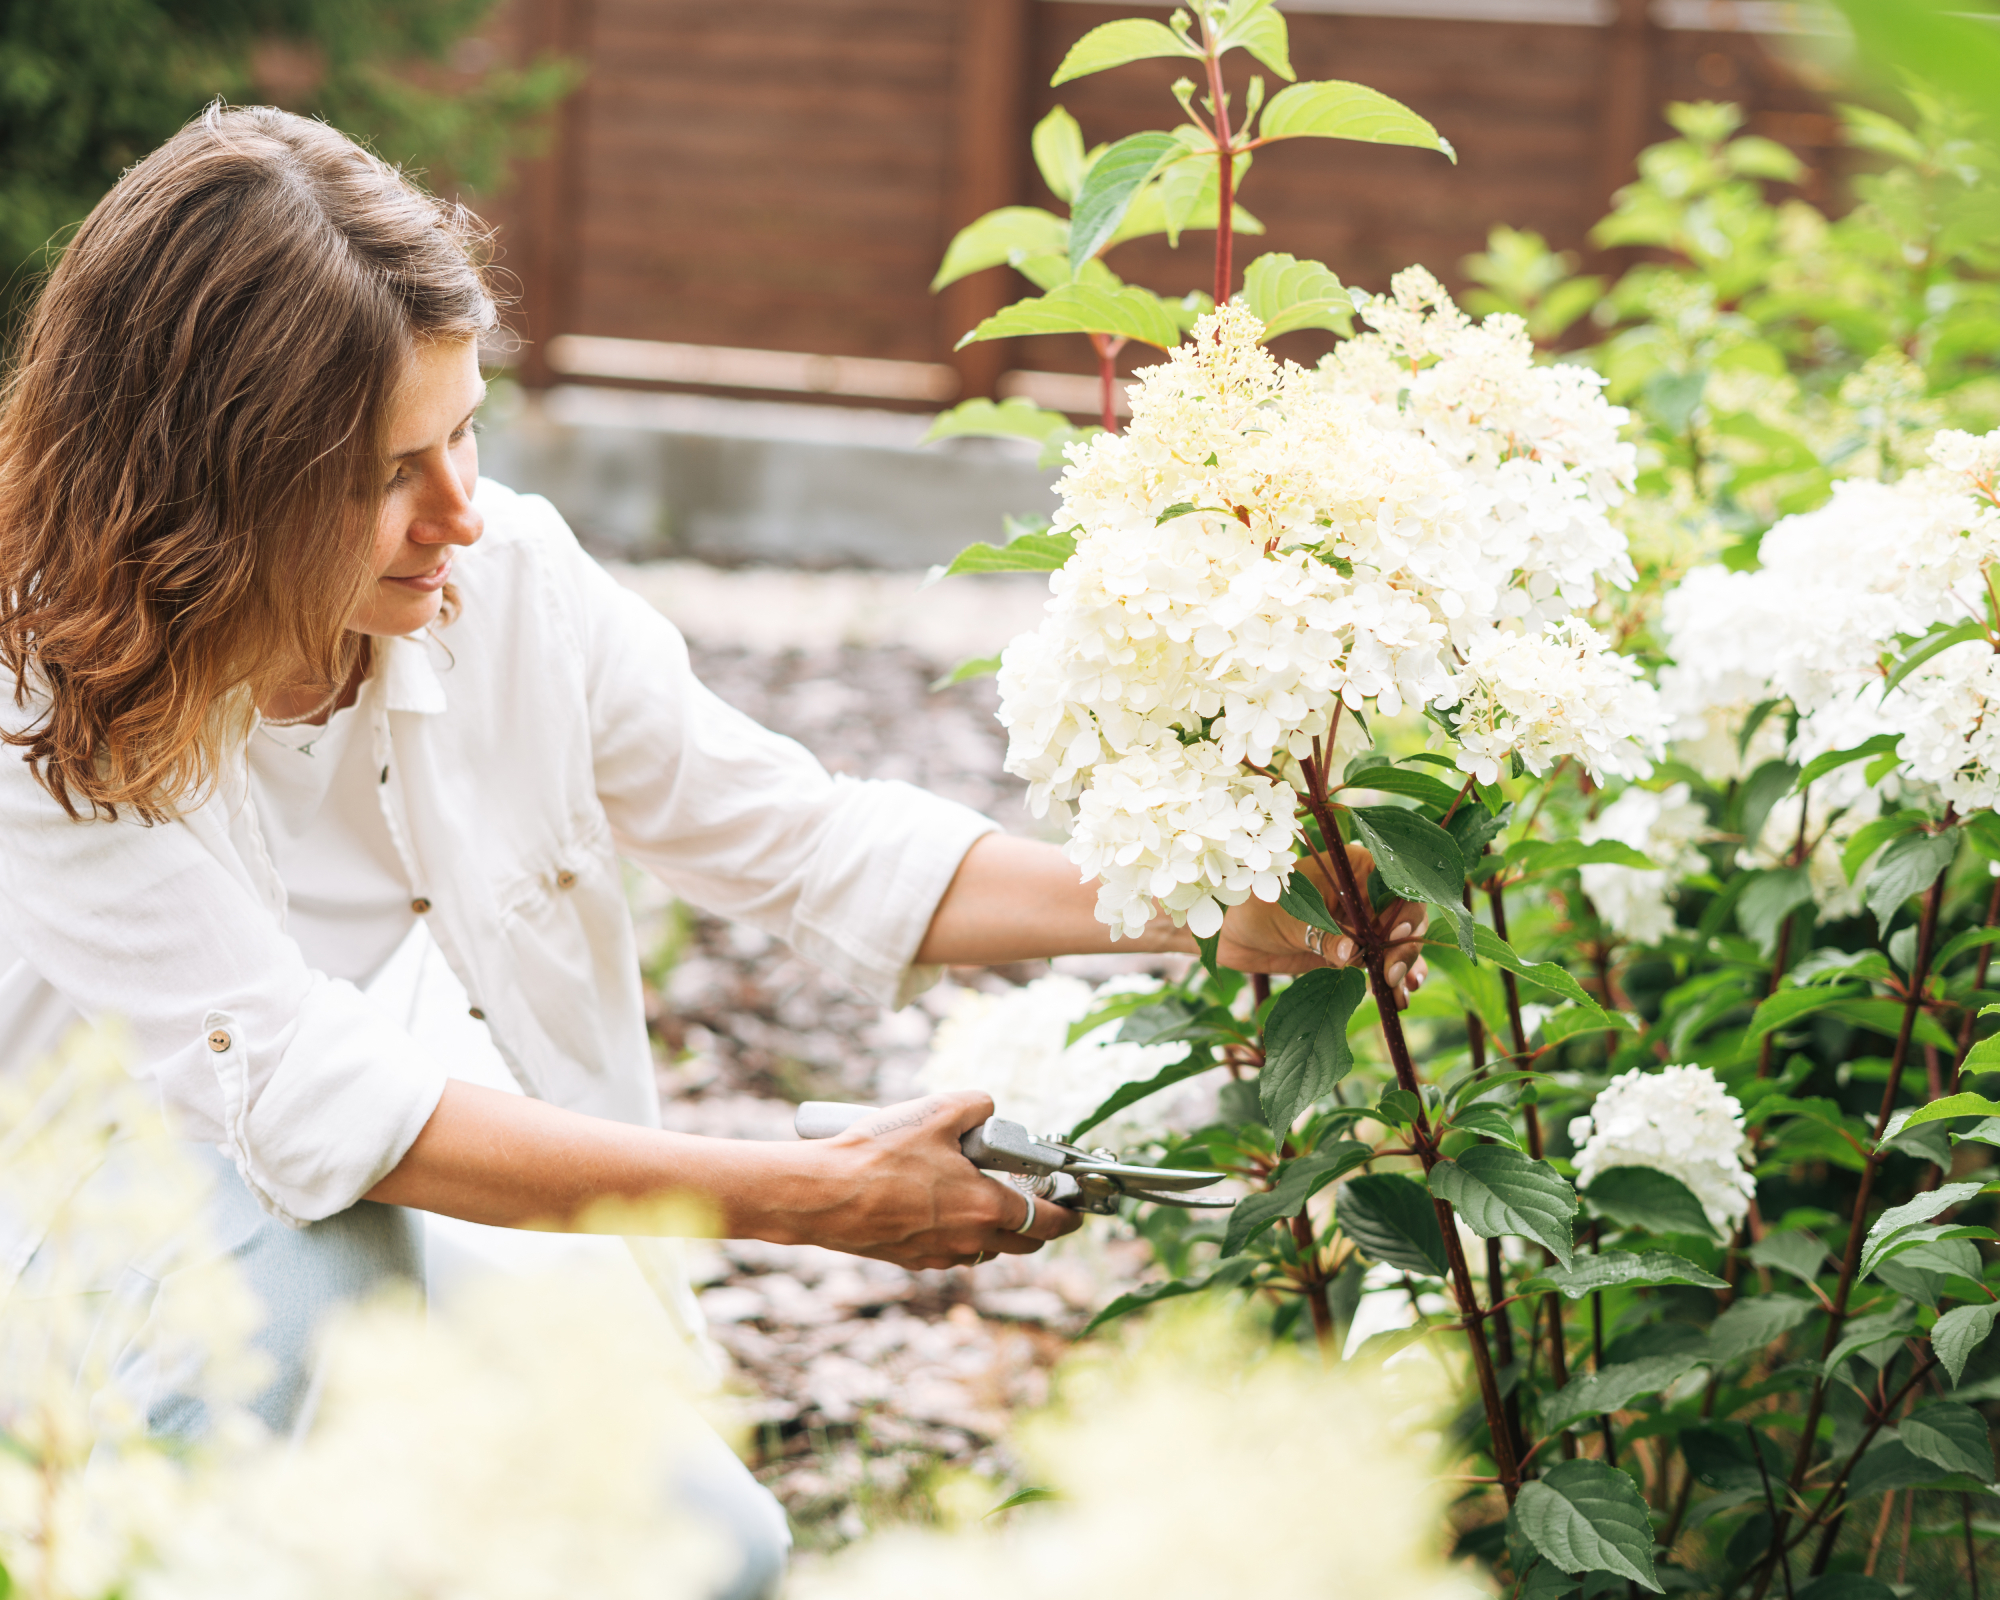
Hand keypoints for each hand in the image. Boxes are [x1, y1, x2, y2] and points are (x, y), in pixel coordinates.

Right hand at [783, 1092, 1080, 1269]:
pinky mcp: (911, 1260)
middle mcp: (969, 1241)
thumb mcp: (935, 1111)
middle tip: (1037, 1201)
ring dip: (993, 1229)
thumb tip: (987, 1109)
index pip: (1047, 1222)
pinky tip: (936, 1205)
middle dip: (1038, 1226)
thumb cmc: (877, 1154)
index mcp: (986, 1208)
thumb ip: (974, 1105)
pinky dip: (956, 1234)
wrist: (822, 1194)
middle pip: (1022, 1244)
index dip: (1069, 1217)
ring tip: (978, 1194)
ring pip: (984, 1249)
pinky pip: (949, 1252)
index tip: (1077, 1209)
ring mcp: (939, 1256)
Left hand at [1215, 843, 1429, 1007]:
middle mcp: (1363, 893)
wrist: (1227, 931)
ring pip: (1396, 944)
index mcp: (1354, 868)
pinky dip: (1391, 979)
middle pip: (1404, 918)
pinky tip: (1400, 995)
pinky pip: (1379, 964)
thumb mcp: (1290, 918)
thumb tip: (1351, 955)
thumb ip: (1322, 935)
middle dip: (1404, 947)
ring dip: (1404, 967)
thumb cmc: (1253, 907)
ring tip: (1403, 991)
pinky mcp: (1351, 951)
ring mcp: (1360, 923)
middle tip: (1393, 974)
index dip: (1405, 910)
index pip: (1396, 885)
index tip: (1396, 935)